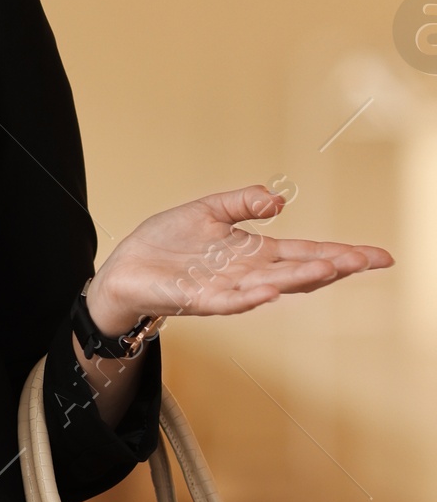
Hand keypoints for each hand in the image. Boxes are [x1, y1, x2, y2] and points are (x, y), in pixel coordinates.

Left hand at [87, 185, 391, 333]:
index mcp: (254, 253)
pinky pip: (227, 301)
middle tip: (365, 261)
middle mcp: (247, 274)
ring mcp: (224, 289)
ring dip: (298, 279)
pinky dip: (248, 296)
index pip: (306, 251)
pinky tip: (269, 290)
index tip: (376, 255)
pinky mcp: (196, 300)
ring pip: (270, 285)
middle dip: (331, 265)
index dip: (341, 253)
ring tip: (328, 268)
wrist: (125, 269)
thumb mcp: (208, 210)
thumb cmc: (166, 244)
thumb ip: (243, 202)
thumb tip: (280, 200)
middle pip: (298, 271)